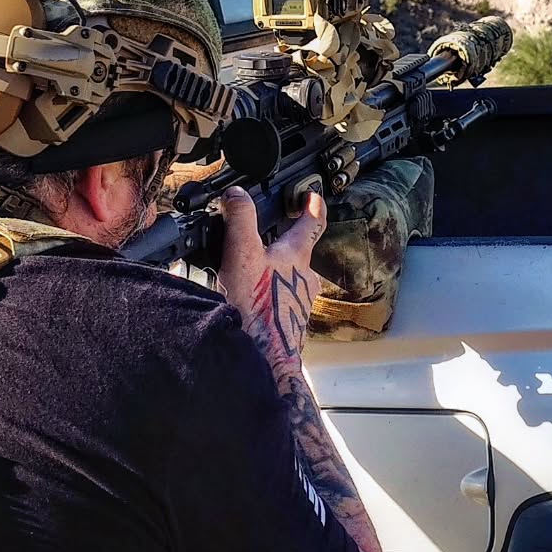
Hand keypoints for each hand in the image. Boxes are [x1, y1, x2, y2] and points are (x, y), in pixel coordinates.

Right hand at [217, 186, 327, 371]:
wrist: (264, 356)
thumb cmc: (258, 306)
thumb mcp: (243, 253)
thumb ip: (240, 219)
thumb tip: (237, 194)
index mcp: (297, 255)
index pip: (312, 223)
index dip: (313, 206)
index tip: (313, 196)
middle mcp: (304, 278)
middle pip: (300, 251)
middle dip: (287, 240)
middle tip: (272, 231)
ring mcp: (298, 301)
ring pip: (290, 276)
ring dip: (275, 268)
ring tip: (251, 267)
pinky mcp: (287, 320)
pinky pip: (279, 298)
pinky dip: (267, 291)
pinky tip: (248, 296)